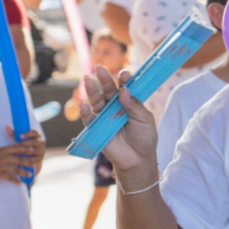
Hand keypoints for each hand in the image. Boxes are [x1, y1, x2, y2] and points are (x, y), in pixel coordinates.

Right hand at [0, 128, 44, 183]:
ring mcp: (0, 166)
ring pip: (16, 169)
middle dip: (29, 161)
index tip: (34, 149)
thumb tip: (11, 150)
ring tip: (31, 174)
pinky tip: (20, 183)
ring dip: (24, 172)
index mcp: (2, 150)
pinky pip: (9, 177)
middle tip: (37, 162)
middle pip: (19, 159)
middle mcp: (3, 157)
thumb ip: (2, 151)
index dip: (26, 149)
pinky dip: (15, 181)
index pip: (17, 148)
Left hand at [9, 127, 45, 178]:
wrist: (32, 155)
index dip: (28, 134)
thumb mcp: (19, 139)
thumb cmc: (23, 144)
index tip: (20, 136)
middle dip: (25, 144)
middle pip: (35, 141)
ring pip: (35, 150)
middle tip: (16, 146)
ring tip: (18, 153)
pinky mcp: (41, 158)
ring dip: (27, 152)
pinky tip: (26, 162)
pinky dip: (32, 161)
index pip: (34, 132)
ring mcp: (41, 150)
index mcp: (37, 135)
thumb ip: (14, 134)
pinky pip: (37, 159)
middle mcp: (41, 142)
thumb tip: (6, 126)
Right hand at [79, 65, 158, 183]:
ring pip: (96, 101)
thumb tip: (123, 90)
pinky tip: (83, 104)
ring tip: (87, 79)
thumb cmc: (144, 138)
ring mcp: (104, 117)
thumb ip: (135, 105)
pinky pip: (89, 119)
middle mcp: (115, 107)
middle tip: (100, 68)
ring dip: (92, 91)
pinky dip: (85, 112)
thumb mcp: (145, 120)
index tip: (124, 74)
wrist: (138, 160)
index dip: (124, 80)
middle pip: (108, 91)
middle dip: (104, 79)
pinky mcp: (96, 128)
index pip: (124, 87)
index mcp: (128, 102)